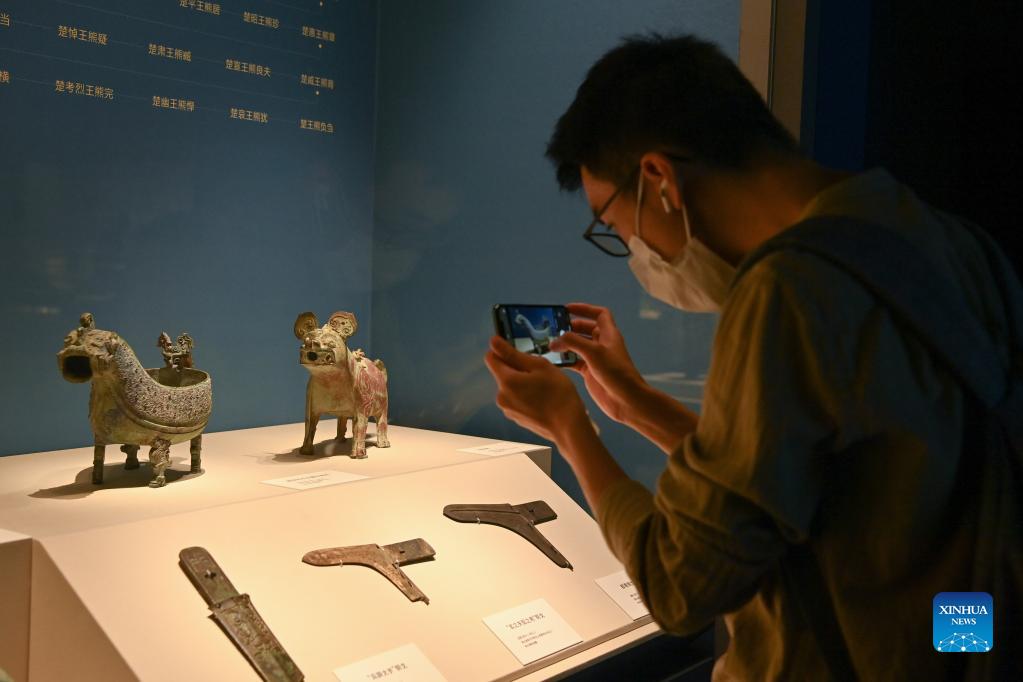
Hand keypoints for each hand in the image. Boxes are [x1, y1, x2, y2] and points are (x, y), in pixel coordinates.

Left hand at [484, 336, 588, 443]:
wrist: (569, 427)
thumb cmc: (559, 394)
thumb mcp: (540, 367)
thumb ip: (513, 354)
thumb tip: (493, 341)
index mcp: (506, 381)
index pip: (491, 358)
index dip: (502, 351)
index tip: (519, 352)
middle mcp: (501, 396)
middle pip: (502, 373)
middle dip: (516, 368)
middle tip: (539, 372)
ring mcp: (508, 409)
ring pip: (510, 386)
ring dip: (521, 382)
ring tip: (542, 387)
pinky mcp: (515, 417)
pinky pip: (515, 399)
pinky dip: (525, 395)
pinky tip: (542, 399)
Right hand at [549, 303, 646, 423]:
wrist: (627, 400)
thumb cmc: (616, 373)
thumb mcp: (594, 352)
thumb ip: (573, 342)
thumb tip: (555, 340)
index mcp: (608, 334)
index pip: (599, 314)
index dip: (585, 309)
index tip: (568, 309)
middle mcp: (602, 344)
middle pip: (585, 329)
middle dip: (570, 327)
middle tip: (553, 328)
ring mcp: (596, 359)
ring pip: (578, 346)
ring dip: (565, 344)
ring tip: (550, 344)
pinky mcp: (590, 372)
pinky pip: (574, 361)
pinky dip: (564, 360)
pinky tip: (553, 360)